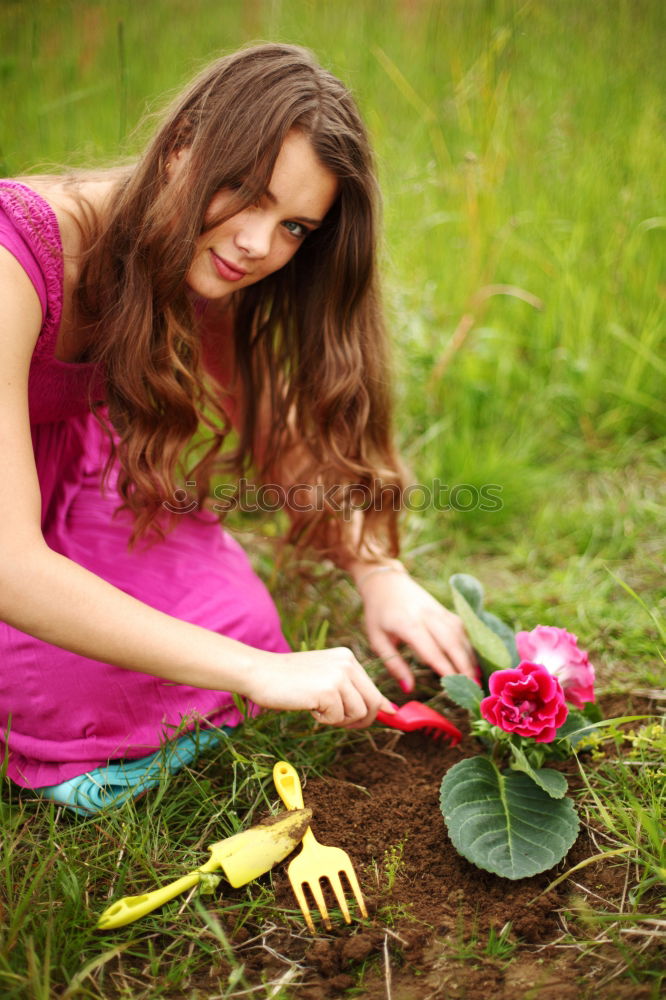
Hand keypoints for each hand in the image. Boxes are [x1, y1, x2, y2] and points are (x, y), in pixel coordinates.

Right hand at [243, 647, 395, 727]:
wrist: (259, 673)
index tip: (386, 716)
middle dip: (363, 720)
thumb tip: (388, 710)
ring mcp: (339, 676)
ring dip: (339, 720)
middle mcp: (347, 663)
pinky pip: (338, 719)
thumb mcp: (324, 678)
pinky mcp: (328, 691)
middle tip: (345, 724)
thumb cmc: (288, 679)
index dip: (379, 707)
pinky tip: (308, 707)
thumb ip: (351, 690)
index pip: (373, 688)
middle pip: (373, 702)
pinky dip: (324, 720)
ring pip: (358, 713)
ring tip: (318, 709)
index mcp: (347, 658)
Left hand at [357, 568, 476, 691]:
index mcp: (408, 624)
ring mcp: (439, 611)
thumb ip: (394, 664)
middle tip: (474, 687)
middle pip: (452, 642)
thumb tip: (408, 689)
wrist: (385, 581)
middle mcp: (427, 616)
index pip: (431, 650)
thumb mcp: (377, 639)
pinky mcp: (445, 609)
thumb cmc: (378, 614)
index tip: (456, 686)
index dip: (445, 668)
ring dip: (470, 656)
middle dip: (464, 665)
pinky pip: (462, 628)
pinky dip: (470, 644)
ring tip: (477, 678)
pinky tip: (473, 660)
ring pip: (461, 635)